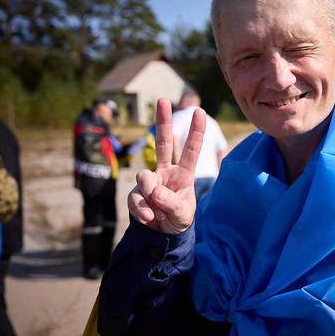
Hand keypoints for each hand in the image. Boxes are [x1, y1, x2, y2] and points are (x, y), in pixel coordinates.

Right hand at [128, 98, 205, 232]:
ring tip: (158, 214)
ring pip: (144, 178)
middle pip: (163, 143)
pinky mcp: (136, 194)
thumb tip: (153, 191)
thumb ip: (172, 203)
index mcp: (184, 174)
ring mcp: (149, 181)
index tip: (200, 111)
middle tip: (163, 99)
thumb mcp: (183, 215)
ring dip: (151, 197)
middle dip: (163, 121)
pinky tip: (149, 219)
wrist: (162, 236)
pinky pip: (135, 198)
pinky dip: (141, 210)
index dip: (196, 132)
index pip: (190, 150)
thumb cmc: (178, 220)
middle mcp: (165, 172)